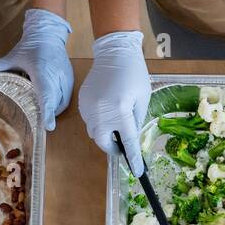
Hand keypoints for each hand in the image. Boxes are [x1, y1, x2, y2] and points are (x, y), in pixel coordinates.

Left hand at [0, 8, 73, 130]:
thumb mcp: (13, 56)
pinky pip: (66, 98)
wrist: (49, 34)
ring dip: (53, 111)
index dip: (47, 111)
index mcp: (42, 70)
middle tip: (38, 125)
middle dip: (48, 115)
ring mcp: (65, 78)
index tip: (48, 126)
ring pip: (62, 102)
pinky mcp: (70, 80)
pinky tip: (49, 107)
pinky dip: (58, 105)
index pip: (46, 94)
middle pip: (55, 102)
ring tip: (43, 116)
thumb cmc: (31, 47)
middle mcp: (56, 76)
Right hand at [77, 30, 149, 174]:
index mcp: (120, 111)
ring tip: (117, 126)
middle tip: (123, 147)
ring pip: (94, 132)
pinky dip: (99, 122)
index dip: (133, 159)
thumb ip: (136, 121)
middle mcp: (101, 112)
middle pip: (103, 142)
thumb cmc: (134, 74)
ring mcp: (88, 107)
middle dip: (113, 148)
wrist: (114, 52)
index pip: (127, 142)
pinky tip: (108, 112)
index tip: (137, 172)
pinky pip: (89, 120)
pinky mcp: (82, 101)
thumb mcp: (142, 99)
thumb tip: (131, 138)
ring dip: (105, 134)